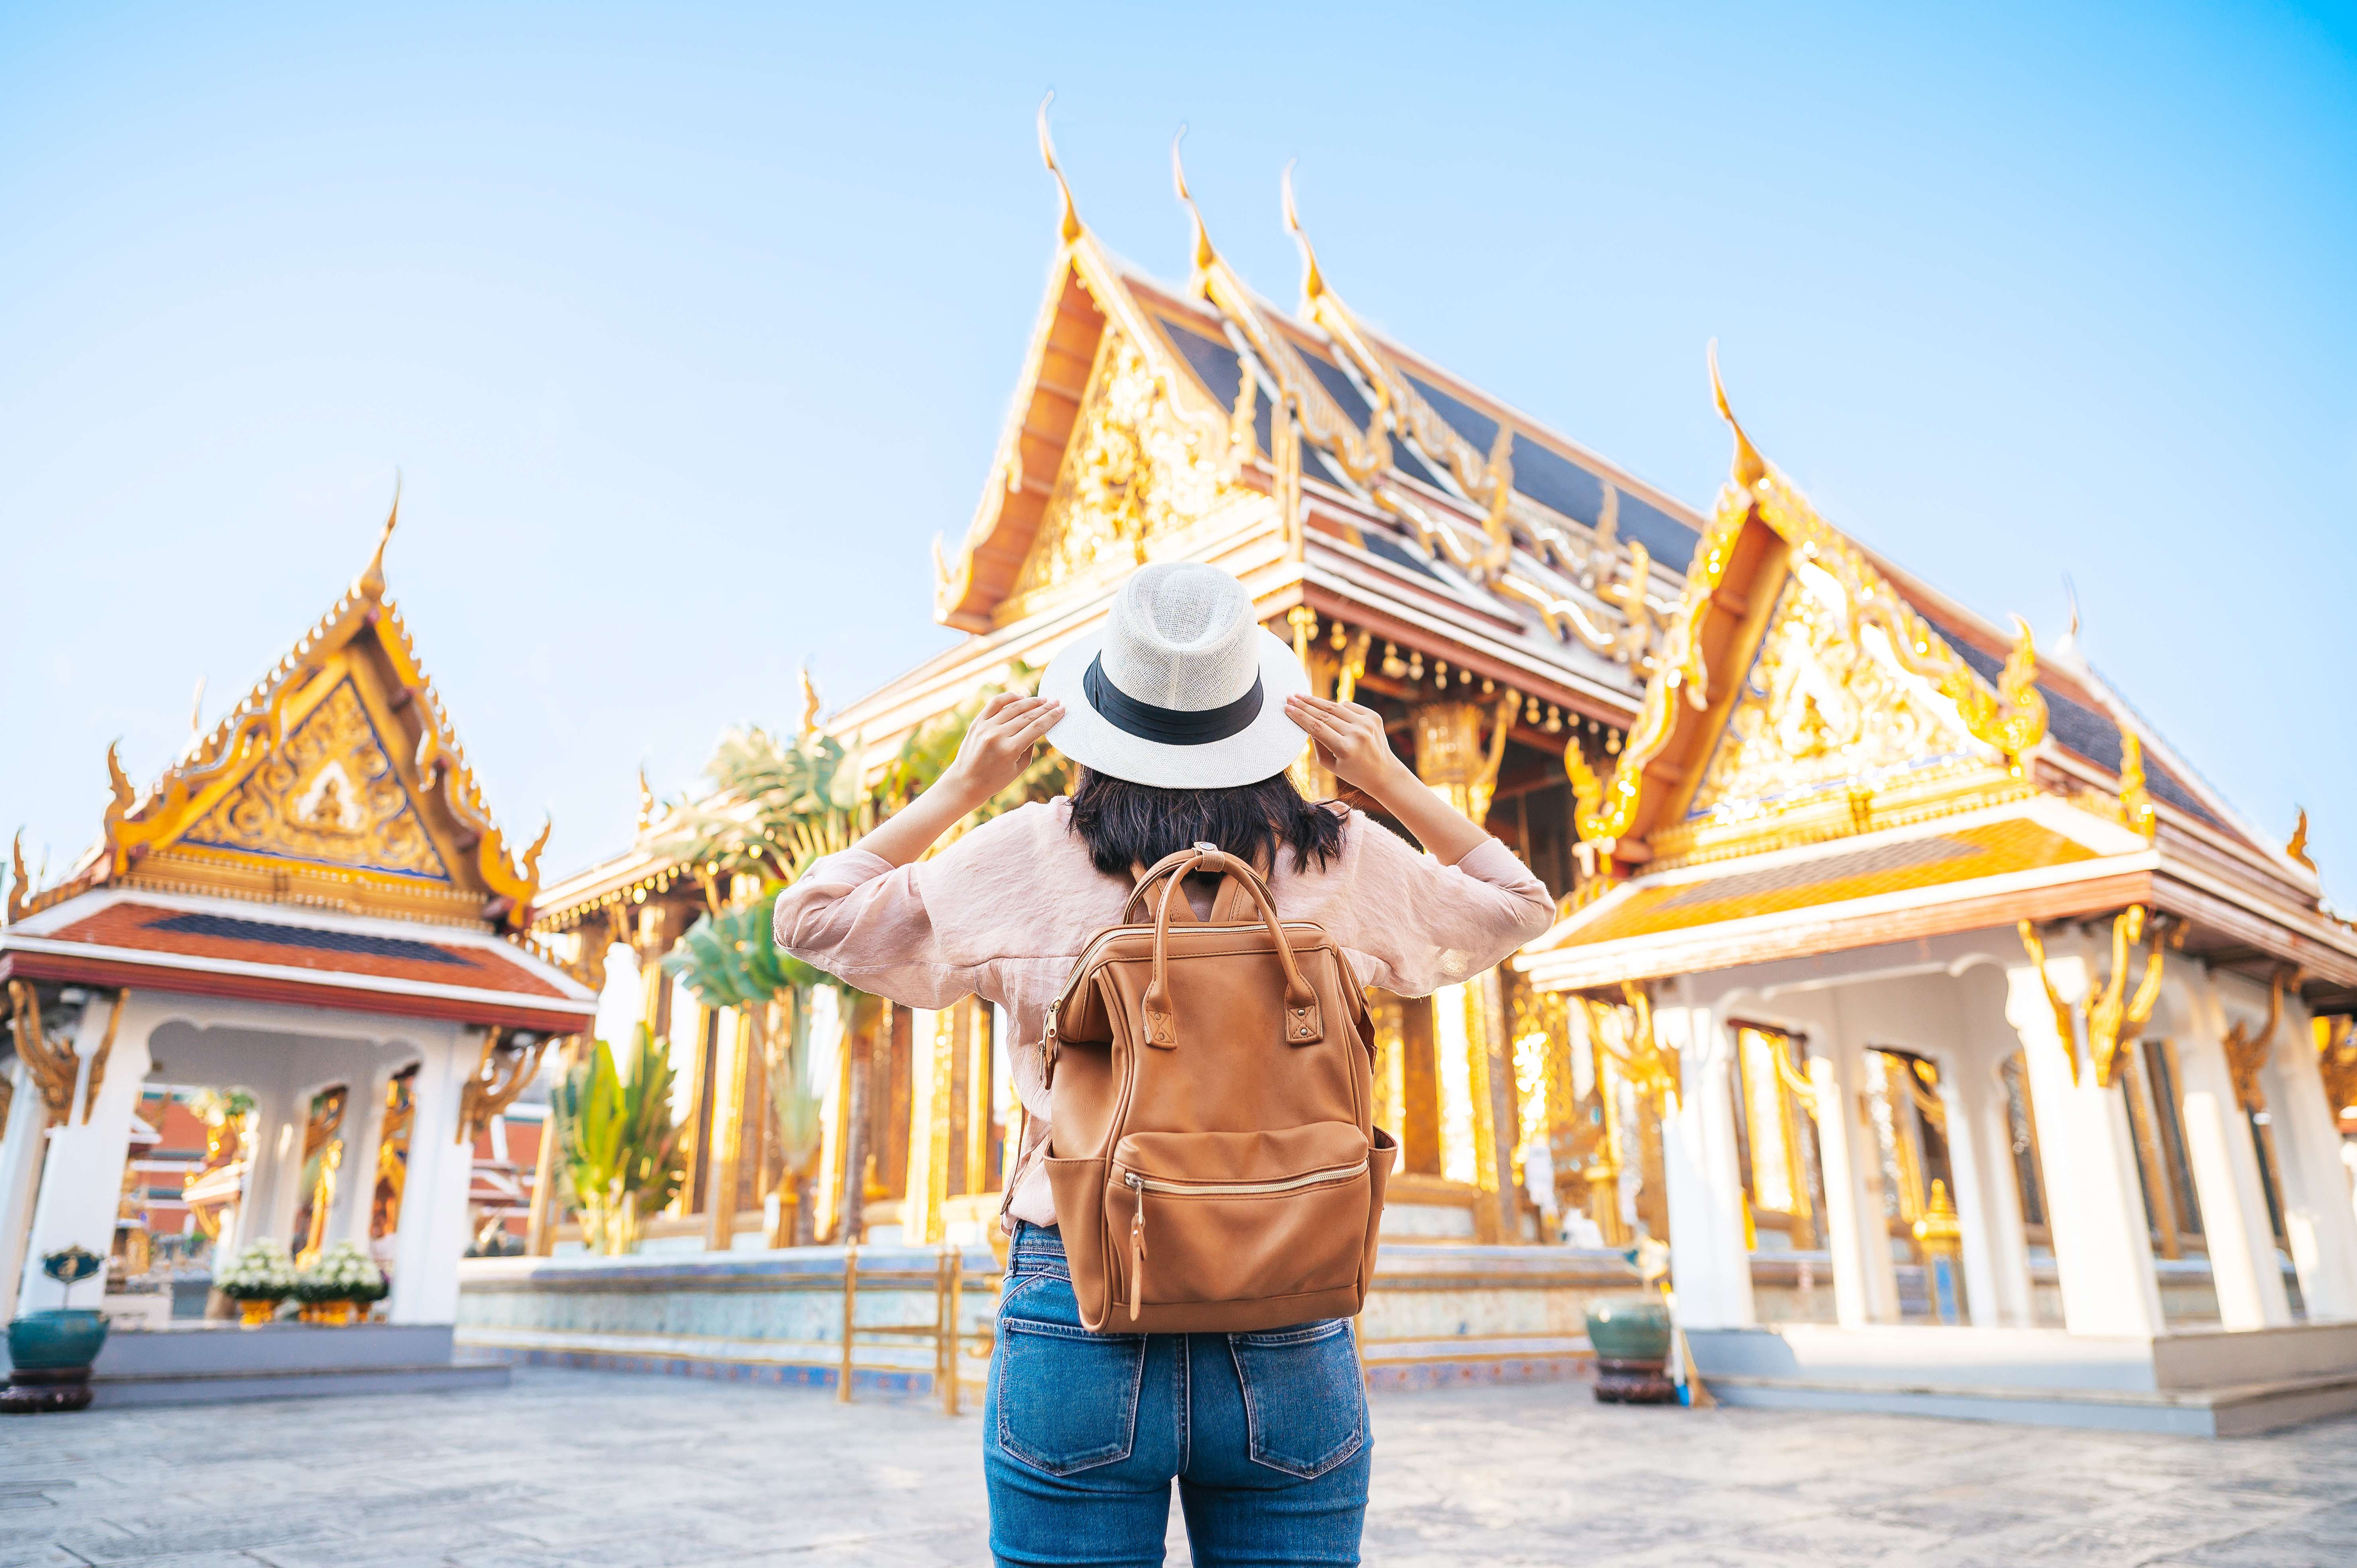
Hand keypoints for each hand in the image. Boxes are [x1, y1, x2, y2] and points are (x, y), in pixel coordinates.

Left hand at [945, 693, 1064, 800]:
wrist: (965, 782)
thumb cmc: (995, 780)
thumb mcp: (1019, 768)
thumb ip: (1030, 746)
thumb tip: (1039, 725)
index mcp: (1010, 750)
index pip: (1037, 728)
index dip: (1052, 717)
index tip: (1062, 709)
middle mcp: (997, 735)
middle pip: (1027, 716)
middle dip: (1045, 708)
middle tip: (1056, 702)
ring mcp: (985, 727)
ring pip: (1013, 707)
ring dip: (1031, 701)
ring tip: (1043, 699)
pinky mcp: (977, 722)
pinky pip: (995, 703)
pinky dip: (1009, 698)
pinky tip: (1021, 697)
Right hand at [1284, 694, 1407, 796]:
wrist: (1384, 772)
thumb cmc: (1352, 771)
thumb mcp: (1330, 765)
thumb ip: (1317, 745)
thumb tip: (1307, 721)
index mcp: (1345, 749)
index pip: (1316, 727)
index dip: (1300, 716)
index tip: (1287, 708)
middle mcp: (1357, 734)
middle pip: (1324, 715)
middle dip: (1304, 705)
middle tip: (1290, 697)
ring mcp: (1367, 723)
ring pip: (1336, 707)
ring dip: (1317, 701)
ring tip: (1302, 697)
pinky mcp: (1374, 717)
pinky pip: (1349, 706)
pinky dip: (1337, 706)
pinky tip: (1327, 707)